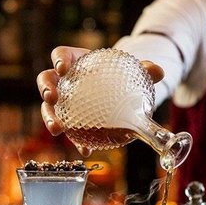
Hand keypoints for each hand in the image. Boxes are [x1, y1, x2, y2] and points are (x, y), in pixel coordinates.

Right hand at [36, 46, 164, 156]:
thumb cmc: (120, 74)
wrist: (120, 90)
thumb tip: (159, 71)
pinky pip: (69, 130)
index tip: (63, 68)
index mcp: (75, 61)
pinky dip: (76, 140)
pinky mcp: (69, 120)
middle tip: (52, 98)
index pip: (60, 55)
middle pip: (46, 81)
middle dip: (46, 89)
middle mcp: (63, 80)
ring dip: (50, 118)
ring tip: (57, 129)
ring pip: (49, 108)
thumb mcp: (132, 70)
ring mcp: (63, 101)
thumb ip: (144, 69)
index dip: (58, 60)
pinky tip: (86, 150)